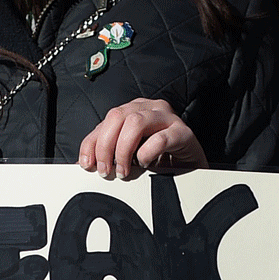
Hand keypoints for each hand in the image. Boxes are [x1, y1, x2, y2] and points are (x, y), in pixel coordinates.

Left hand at [78, 99, 205, 180]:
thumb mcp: (130, 153)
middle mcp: (149, 108)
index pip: (106, 121)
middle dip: (106, 146)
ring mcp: (167, 117)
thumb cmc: (161, 158)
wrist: (191, 167)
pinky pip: (161, 138)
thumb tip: (88, 162)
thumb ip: (110, 151)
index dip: (92, 143)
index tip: (87, 164)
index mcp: (134, 110)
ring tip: (124, 170)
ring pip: (136, 122)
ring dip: (124, 150)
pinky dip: (147, 152)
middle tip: (106, 170)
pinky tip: (146, 164)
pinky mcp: (183, 132)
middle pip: (117, 117)